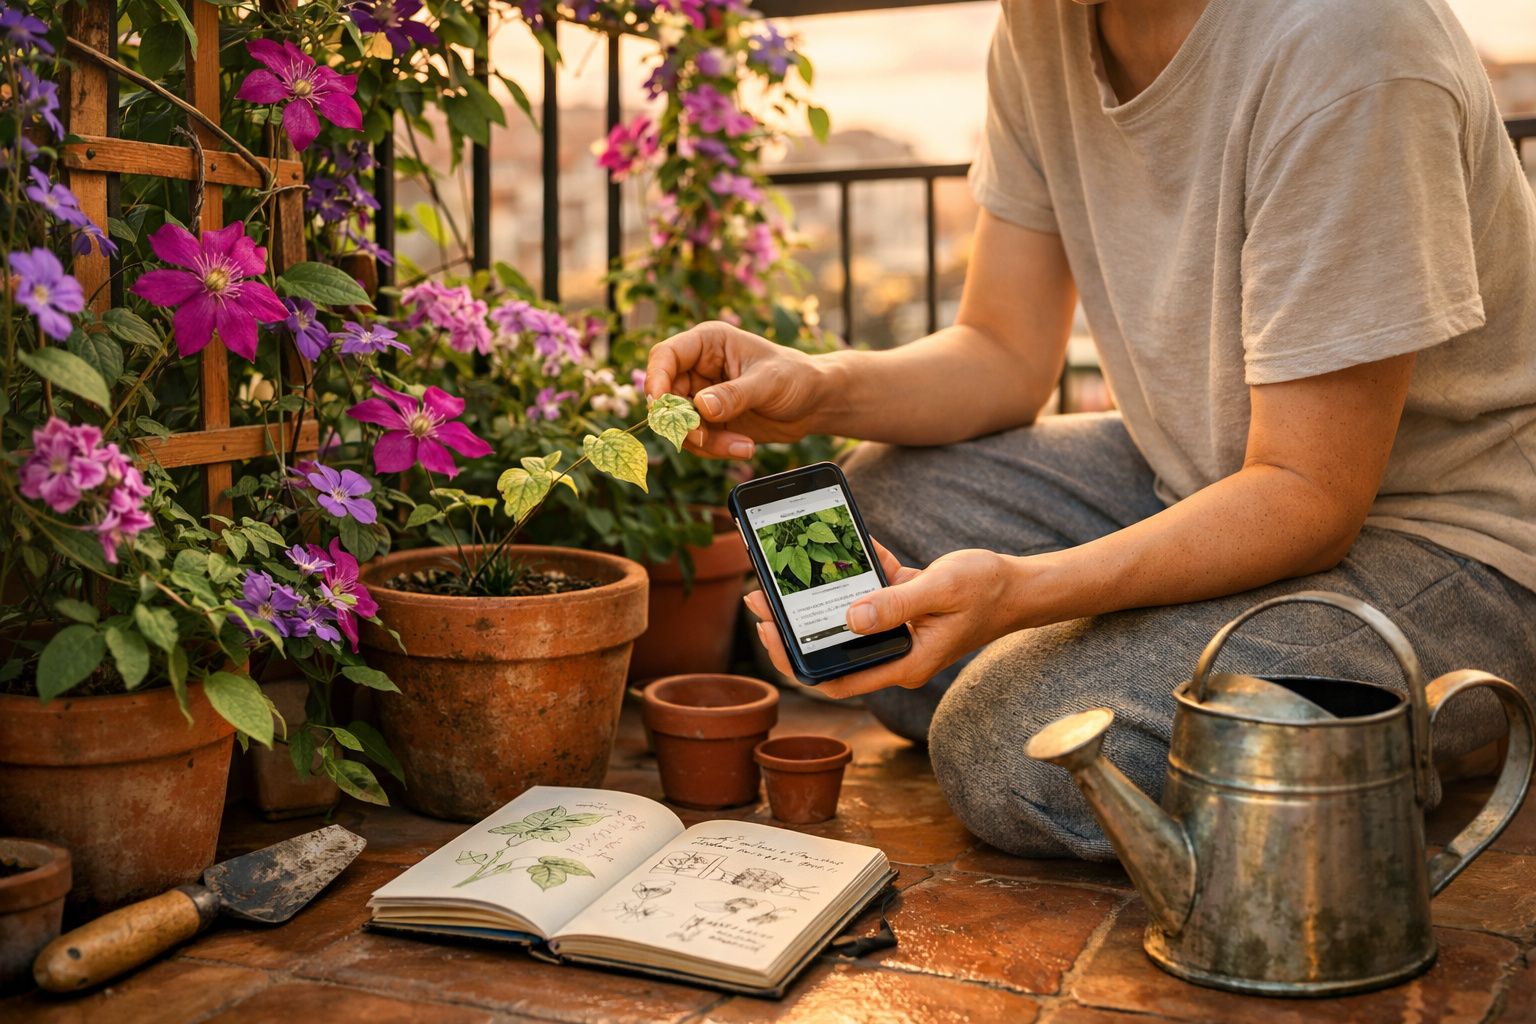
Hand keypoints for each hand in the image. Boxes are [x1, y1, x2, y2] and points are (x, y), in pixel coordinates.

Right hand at [645, 321, 829, 458]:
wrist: (815, 403)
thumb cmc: (796, 378)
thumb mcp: (768, 383)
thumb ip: (733, 395)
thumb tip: (701, 407)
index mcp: (708, 343)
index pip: (665, 356)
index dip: (656, 379)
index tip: (660, 405)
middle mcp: (699, 368)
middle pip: (666, 397)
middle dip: (683, 423)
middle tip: (704, 438)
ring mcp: (702, 397)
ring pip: (680, 425)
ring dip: (705, 443)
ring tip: (743, 446)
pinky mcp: (710, 423)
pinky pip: (697, 442)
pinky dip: (716, 450)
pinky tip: (745, 447)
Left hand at [744, 539, 1025, 699]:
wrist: (1020, 584)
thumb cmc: (988, 588)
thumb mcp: (940, 589)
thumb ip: (896, 604)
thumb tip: (850, 618)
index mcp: (903, 662)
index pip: (836, 678)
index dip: (797, 663)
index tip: (769, 633)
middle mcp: (896, 652)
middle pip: (832, 650)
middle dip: (793, 627)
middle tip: (760, 597)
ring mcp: (899, 631)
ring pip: (845, 620)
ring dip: (817, 598)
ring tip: (783, 573)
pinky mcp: (903, 608)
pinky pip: (869, 592)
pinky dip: (856, 570)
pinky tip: (846, 543)